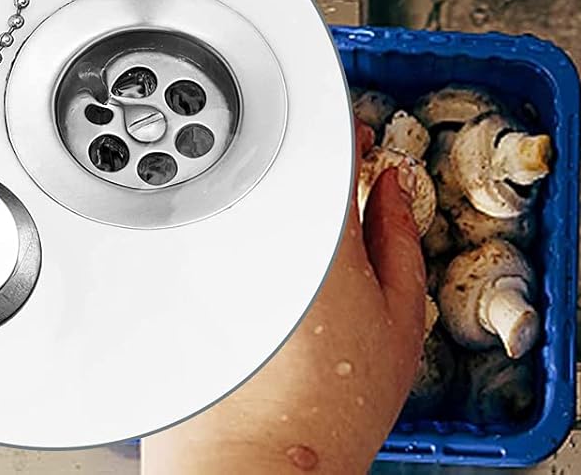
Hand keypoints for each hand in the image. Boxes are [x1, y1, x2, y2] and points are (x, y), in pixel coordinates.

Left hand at [143, 123, 424, 474]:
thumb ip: (399, 239)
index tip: (356, 143)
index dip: (347, 138)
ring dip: (269, 220)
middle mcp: (251, 231)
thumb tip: (390, 188)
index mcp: (314, 227)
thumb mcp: (399, 320)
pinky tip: (259, 301)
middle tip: (329, 212)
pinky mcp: (180, 287)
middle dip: (307, 183)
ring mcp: (211, 258)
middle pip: (279, 177)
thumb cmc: (328, 412)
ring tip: (292, 266)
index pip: (330, 147)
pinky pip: (212, 251)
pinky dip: (234, 259)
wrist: (258, 470)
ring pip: (242, 213)